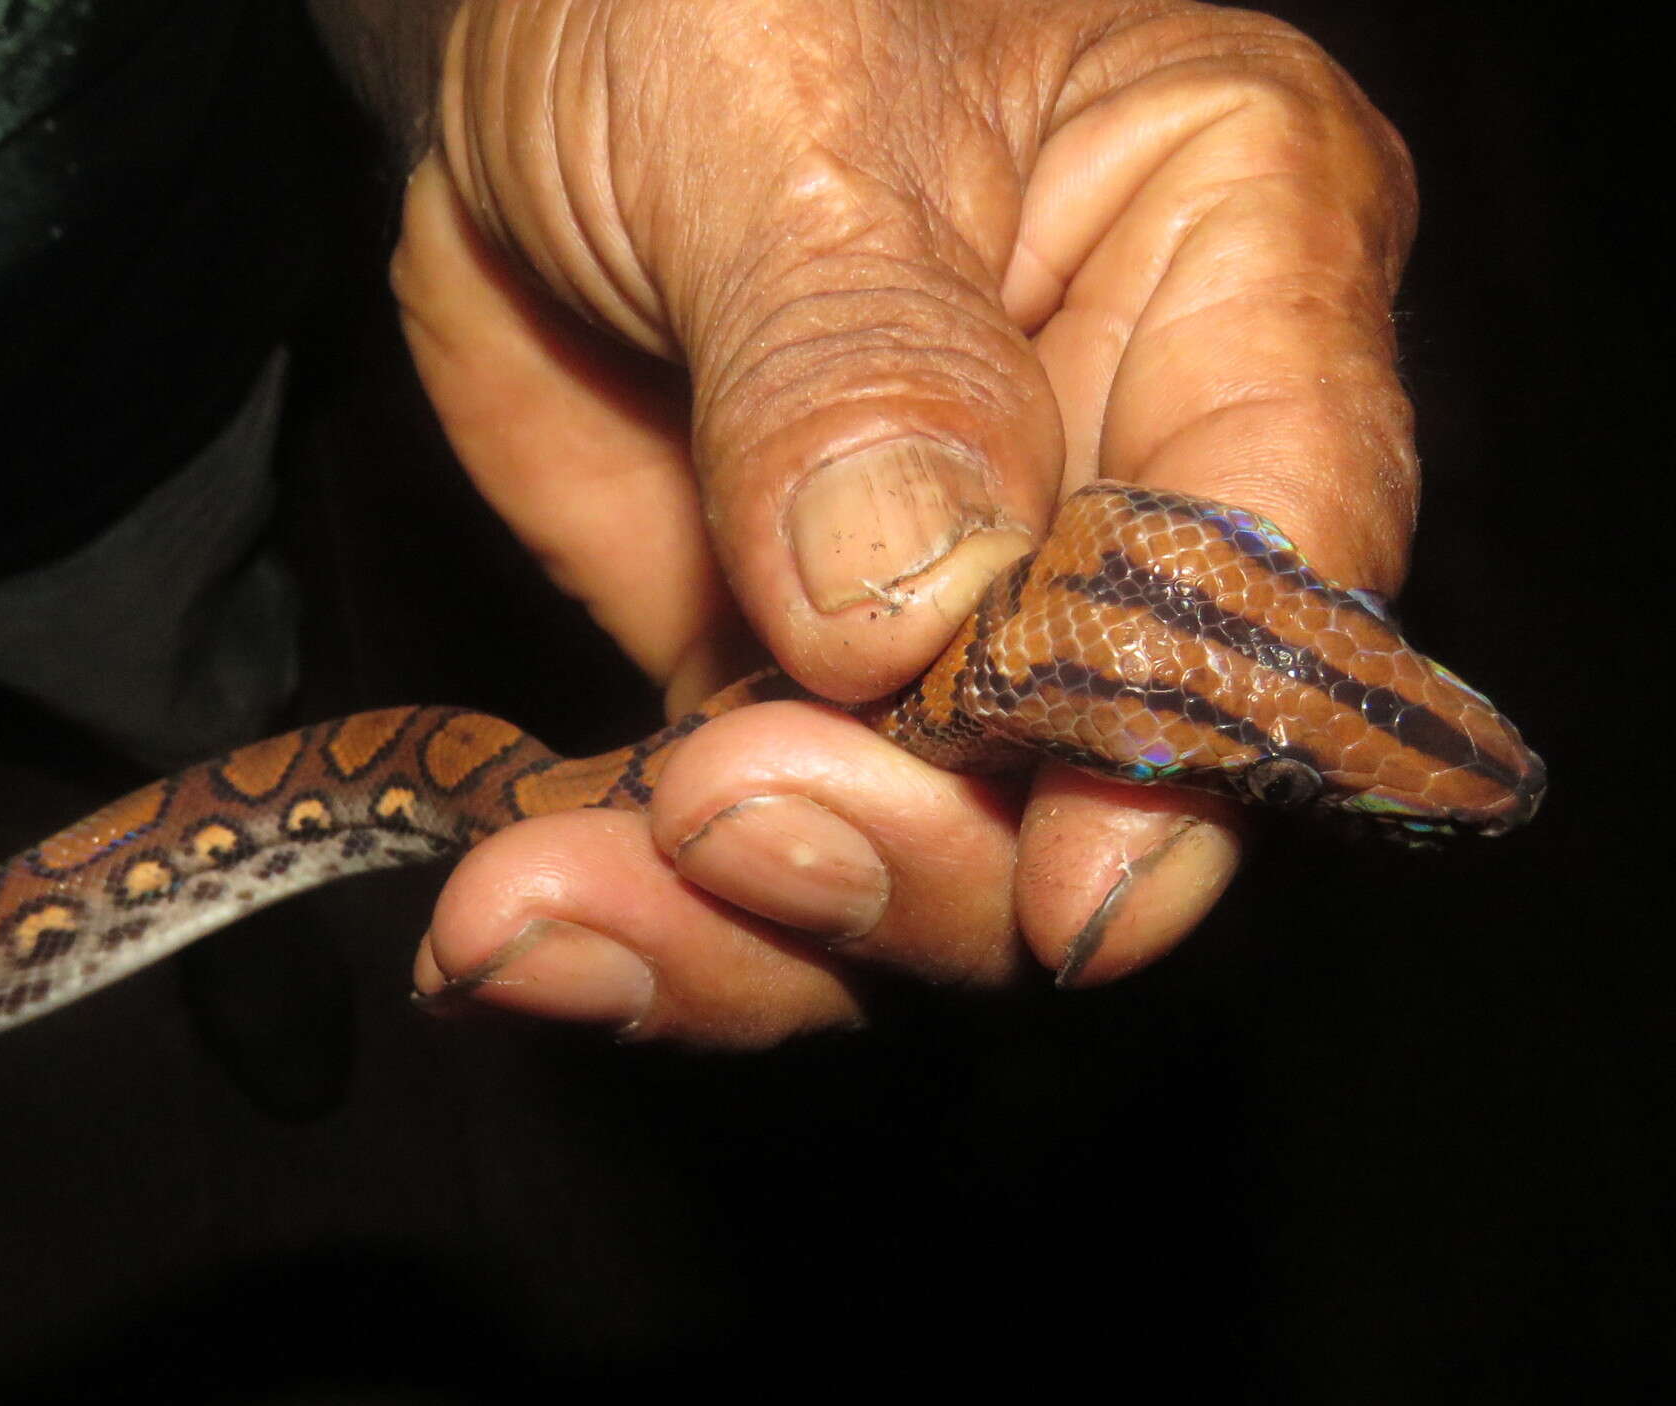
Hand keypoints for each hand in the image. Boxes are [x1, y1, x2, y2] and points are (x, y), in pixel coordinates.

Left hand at [392, 0, 1416, 1042]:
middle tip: (718, 809)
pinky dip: (640, 924)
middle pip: (1107, 780)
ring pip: (923, 870)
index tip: (1064, 886)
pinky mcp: (791, 692)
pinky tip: (509, 929)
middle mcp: (1120, 481)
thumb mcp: (776, 105)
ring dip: (745, 930)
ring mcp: (955, 619)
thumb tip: (915, 619)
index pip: (1281, 559)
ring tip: (540, 907)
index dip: (1192, 747)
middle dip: (921, 850)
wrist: (533, 38)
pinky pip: (753, 867)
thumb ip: (859, 360)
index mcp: (1224, 278)